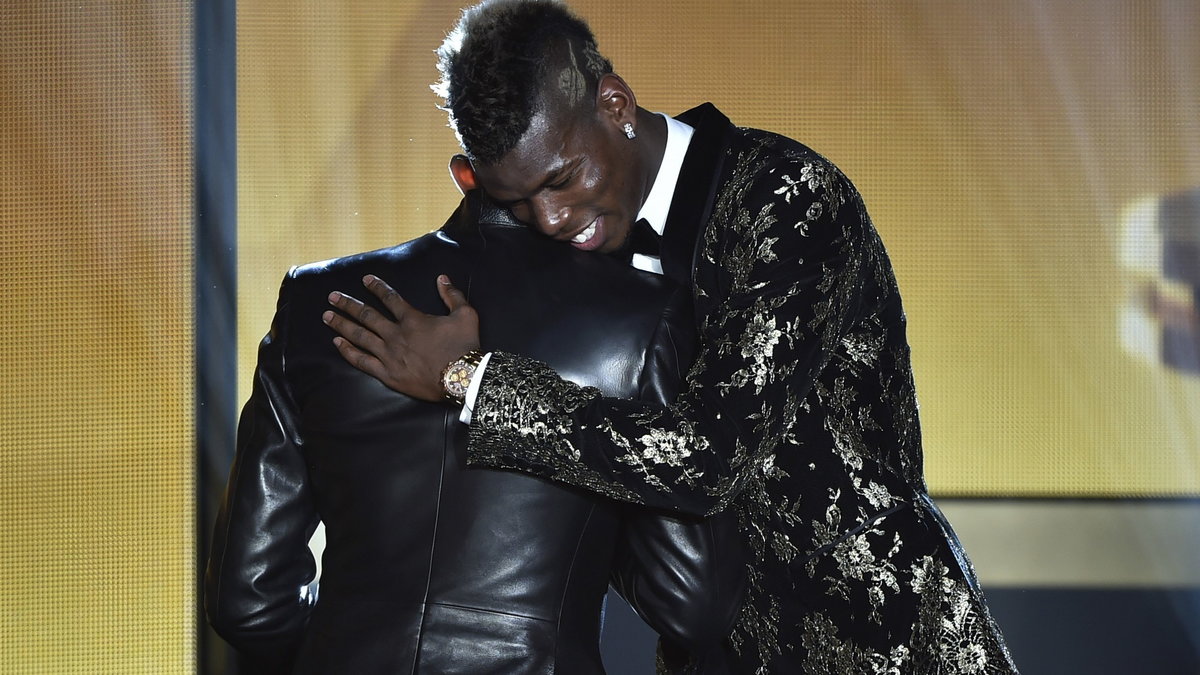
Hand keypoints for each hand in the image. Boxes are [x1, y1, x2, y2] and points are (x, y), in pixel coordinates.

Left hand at [323, 274, 479, 401]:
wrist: (462, 379)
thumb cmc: (465, 347)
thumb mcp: (466, 315)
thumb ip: (452, 295)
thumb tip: (442, 279)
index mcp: (413, 319)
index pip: (389, 298)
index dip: (376, 287)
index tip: (364, 280)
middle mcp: (396, 335)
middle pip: (366, 316)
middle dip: (347, 304)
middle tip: (332, 297)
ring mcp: (389, 355)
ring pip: (359, 336)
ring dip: (342, 324)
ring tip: (327, 316)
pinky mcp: (388, 374)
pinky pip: (362, 361)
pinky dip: (348, 351)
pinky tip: (338, 343)